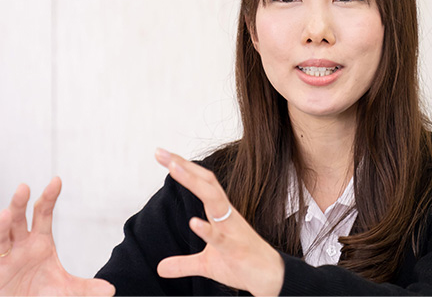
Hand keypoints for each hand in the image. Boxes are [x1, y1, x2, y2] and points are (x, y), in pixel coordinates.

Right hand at [0, 178, 109, 295]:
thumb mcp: (69, 291)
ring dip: (1, 226)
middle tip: (23, 188)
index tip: (56, 181)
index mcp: (39, 243)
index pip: (42, 215)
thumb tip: (109, 289)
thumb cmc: (42, 295)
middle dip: (19, 204)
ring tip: (5, 215)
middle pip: (17, 220)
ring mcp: (4, 261)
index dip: (48, 198)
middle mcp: (20, 247)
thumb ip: (88, 289)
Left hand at [149, 151, 285, 295]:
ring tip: (174, 169)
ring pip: (214, 201)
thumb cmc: (242, 264)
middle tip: (161, 153)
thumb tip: (160, 268)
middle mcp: (227, 216)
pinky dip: (207, 230)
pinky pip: (221, 237)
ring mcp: (232, 230)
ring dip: (194, 183)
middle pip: (206, 183)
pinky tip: (193, 222)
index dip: (183, 168)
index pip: (202, 184)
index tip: (162, 154)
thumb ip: (183, 264)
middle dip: (184, 167)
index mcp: (220, 214)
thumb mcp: (206, 265)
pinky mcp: (235, 249)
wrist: (270, 279)